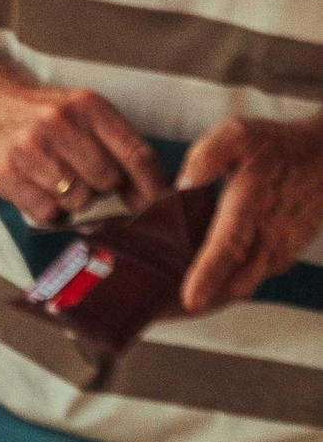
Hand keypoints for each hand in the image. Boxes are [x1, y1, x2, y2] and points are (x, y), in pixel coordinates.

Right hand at [0, 70, 164, 226]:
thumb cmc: (39, 113)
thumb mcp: (80, 111)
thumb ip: (115, 144)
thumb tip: (151, 196)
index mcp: (87, 105)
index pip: (137, 154)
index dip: (152, 188)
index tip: (158, 206)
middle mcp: (59, 122)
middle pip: (108, 181)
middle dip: (103, 188)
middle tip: (86, 179)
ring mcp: (31, 148)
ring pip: (79, 201)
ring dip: (74, 200)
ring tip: (56, 179)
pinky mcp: (7, 173)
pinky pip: (49, 213)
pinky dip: (50, 210)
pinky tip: (38, 188)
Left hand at [177, 117, 322, 312]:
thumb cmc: (276, 147)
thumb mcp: (238, 135)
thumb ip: (206, 157)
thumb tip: (181, 187)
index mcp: (251, 205)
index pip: (229, 246)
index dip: (209, 274)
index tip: (190, 300)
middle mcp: (269, 237)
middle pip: (235, 282)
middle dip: (201, 299)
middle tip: (160, 307)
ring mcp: (278, 252)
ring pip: (243, 286)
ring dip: (213, 296)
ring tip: (171, 301)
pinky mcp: (281, 257)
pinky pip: (252, 278)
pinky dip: (228, 285)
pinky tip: (202, 281)